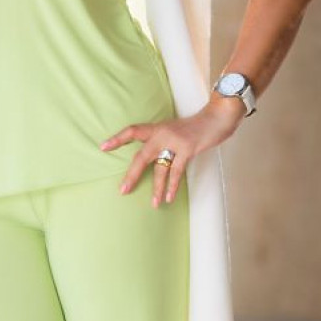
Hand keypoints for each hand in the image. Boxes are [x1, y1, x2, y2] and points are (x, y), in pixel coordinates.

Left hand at [99, 92, 245, 206]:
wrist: (217, 117)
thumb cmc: (197, 127)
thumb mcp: (175, 130)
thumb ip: (163, 141)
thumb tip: (154, 158)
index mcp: (157, 128)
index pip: (133, 131)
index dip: (117, 139)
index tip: (103, 147)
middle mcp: (162, 133)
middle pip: (141, 156)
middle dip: (132, 175)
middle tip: (123, 190)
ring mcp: (175, 141)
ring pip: (160, 168)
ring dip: (156, 188)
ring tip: (153, 204)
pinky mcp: (187, 148)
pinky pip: (176, 171)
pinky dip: (172, 186)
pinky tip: (168, 198)